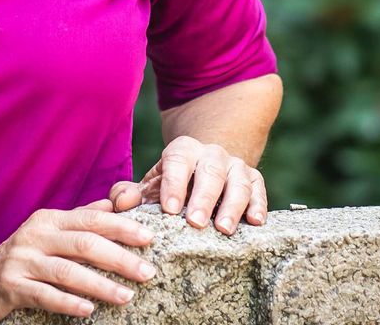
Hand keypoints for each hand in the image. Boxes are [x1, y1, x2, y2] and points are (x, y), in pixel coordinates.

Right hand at [0, 197, 156, 323]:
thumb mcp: (48, 233)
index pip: (91, 219)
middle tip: (147, 272)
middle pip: (83, 243)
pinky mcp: (12, 287)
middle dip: (119, 257)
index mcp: (49, 220)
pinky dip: (68, 302)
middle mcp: (36, 235)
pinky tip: (88, 309)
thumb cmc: (21, 258)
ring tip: (127, 296)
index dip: (121, 227)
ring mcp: (22, 261)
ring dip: (100, 284)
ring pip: (67, 271)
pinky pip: (44, 295)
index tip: (149, 237)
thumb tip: (113, 205)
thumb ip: (79, 219)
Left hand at [108, 136, 267, 235]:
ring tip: (224, 229)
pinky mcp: (254, 179)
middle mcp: (211, 154)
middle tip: (195, 222)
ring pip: (238, 180)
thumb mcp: (152, 185)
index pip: (178, 161)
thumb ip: (131, 193)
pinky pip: (259, 189)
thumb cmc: (174, 183)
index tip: (169, 209)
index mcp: (183, 150)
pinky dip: (259, 204)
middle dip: (203, 197)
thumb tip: (120, 203)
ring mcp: (235, 166)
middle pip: (210, 171)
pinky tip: (255, 222)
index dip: (173, 184)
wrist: (205, 167)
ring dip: (232, 204)